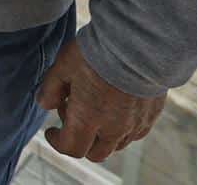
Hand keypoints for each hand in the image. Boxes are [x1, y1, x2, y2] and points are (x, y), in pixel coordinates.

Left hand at [36, 38, 164, 161]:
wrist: (139, 42)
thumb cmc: (97, 52)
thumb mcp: (64, 65)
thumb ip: (52, 88)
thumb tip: (44, 104)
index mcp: (88, 119)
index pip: (72, 147)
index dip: (58, 142)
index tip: (51, 131)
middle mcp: (114, 128)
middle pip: (96, 153)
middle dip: (80, 141)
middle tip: (73, 112)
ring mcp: (136, 123)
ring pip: (117, 144)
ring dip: (102, 135)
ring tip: (95, 104)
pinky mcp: (152, 114)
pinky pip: (136, 132)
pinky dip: (123, 127)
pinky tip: (116, 105)